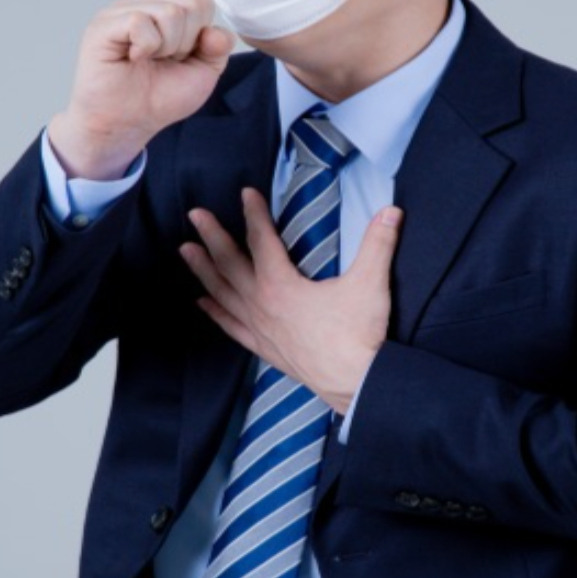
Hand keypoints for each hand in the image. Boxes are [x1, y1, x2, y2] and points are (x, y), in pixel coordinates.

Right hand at [48, 0, 233, 178]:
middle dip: (185, 43)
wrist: (125, 125)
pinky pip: (139, 21)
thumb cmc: (158, 99)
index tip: (179, 59)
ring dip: (166, 47)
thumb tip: (216, 31)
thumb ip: (218, 48)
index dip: (200, 36)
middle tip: (162, 62)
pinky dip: (146, 47)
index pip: (202, 3)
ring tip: (147, 62)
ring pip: (169, 12)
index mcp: (165, 12)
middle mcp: (144, 6)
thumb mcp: (202, 73)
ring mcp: (122, 12)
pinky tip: (132, 59)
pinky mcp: (103, 25)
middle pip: (190, 5)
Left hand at [181, 189, 402, 413]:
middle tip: (195, 214)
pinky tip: (202, 302)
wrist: (357, 384)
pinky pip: (232, 326)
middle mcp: (262, 305)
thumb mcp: (370, 283)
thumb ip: (378, 243)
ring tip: (185, 251)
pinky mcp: (265, 349)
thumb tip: (392, 211)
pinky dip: (215, 312)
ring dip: (203, 270)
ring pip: (223, 294)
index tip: (246, 193)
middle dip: (212, 237)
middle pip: (230, 264)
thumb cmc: (359, 334)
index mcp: (281, 286)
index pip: (262, 241)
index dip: (253, 214)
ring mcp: (260, 329)